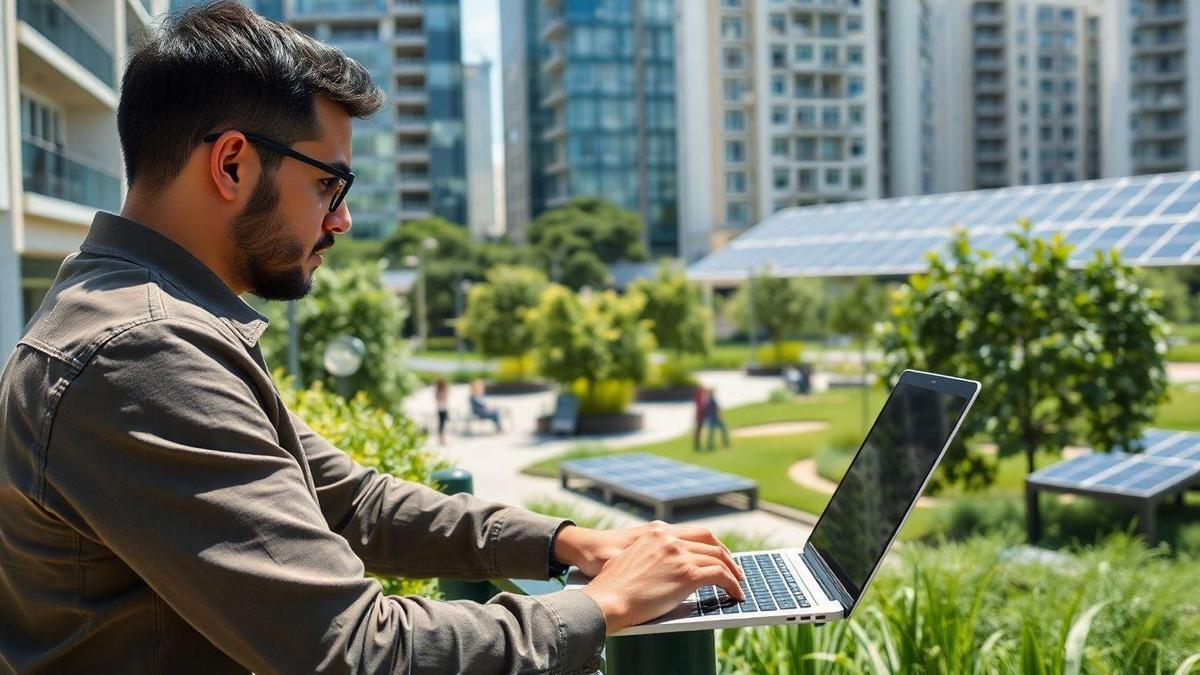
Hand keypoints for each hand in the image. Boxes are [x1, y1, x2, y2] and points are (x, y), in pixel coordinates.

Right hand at [570, 522, 744, 634]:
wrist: (607, 600)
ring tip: (738, 584)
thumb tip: (662, 569)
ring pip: (718, 558)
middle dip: (726, 556)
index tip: (719, 554)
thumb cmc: (613, 587)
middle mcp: (669, 539)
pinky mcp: (688, 574)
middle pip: (710, 542)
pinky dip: (732, 584)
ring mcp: (679, 555)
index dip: (712, 544)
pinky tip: (735, 594)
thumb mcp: (630, 559)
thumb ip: (650, 556)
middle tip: (734, 569)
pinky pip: (720, 575)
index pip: (695, 532)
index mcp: (657, 533)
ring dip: (732, 572)